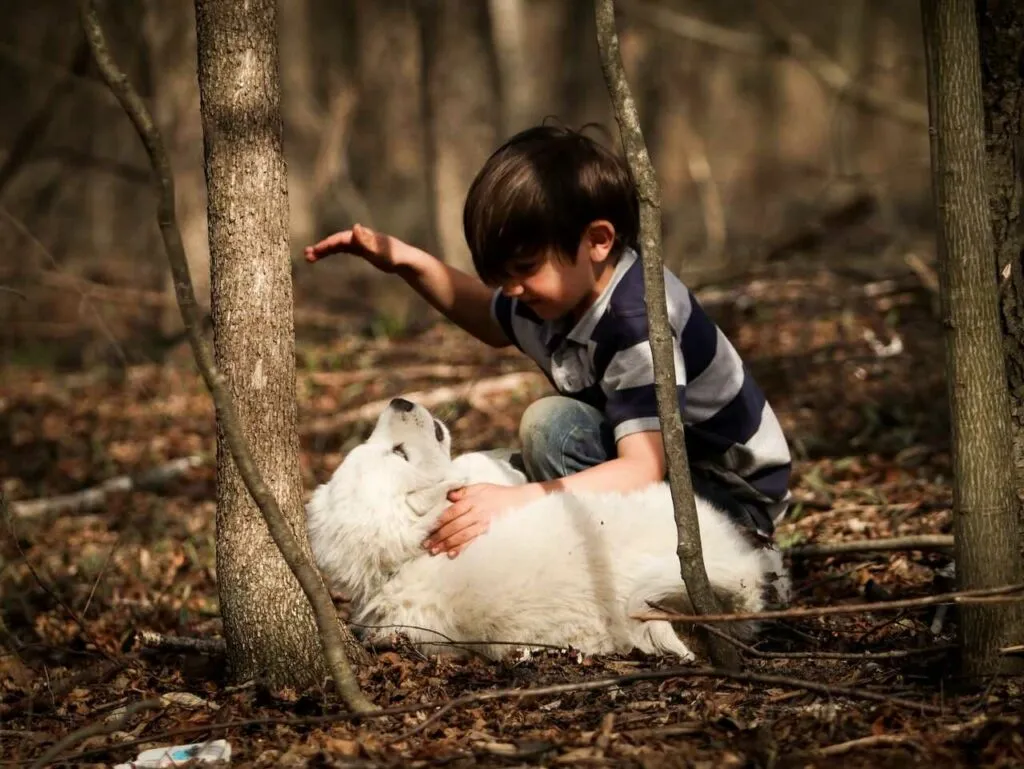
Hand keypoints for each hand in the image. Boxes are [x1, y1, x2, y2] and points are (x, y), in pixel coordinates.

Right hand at [304, 223, 409, 272]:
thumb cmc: (395, 256)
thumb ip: (367, 240)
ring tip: (310, 257)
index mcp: (362, 236)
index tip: (314, 252)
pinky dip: (334, 252)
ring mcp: (360, 243)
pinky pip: (344, 250)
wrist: (406, 260)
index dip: (326, 245)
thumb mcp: (380, 250)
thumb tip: (355, 227)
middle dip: (321, 248)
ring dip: (324, 250)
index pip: (340, 240)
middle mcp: (359, 237)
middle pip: (336, 241)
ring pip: (338, 246)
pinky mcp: (363, 250)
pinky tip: (325, 255)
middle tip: (306, 255)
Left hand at [423, 483, 542, 557]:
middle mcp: (476, 513)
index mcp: (472, 500)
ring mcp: (482, 524)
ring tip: (435, 551)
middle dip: (439, 536)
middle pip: (454, 526)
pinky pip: (473, 542)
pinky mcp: (487, 532)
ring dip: (447, 544)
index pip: (452, 511)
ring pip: (461, 536)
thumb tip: (448, 496)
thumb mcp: (480, 487)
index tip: (428, 528)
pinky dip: (462, 548)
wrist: (519, 501)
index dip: (439, 521)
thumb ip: (463, 491)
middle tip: (427, 544)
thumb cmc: (497, 493)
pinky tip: (452, 554)